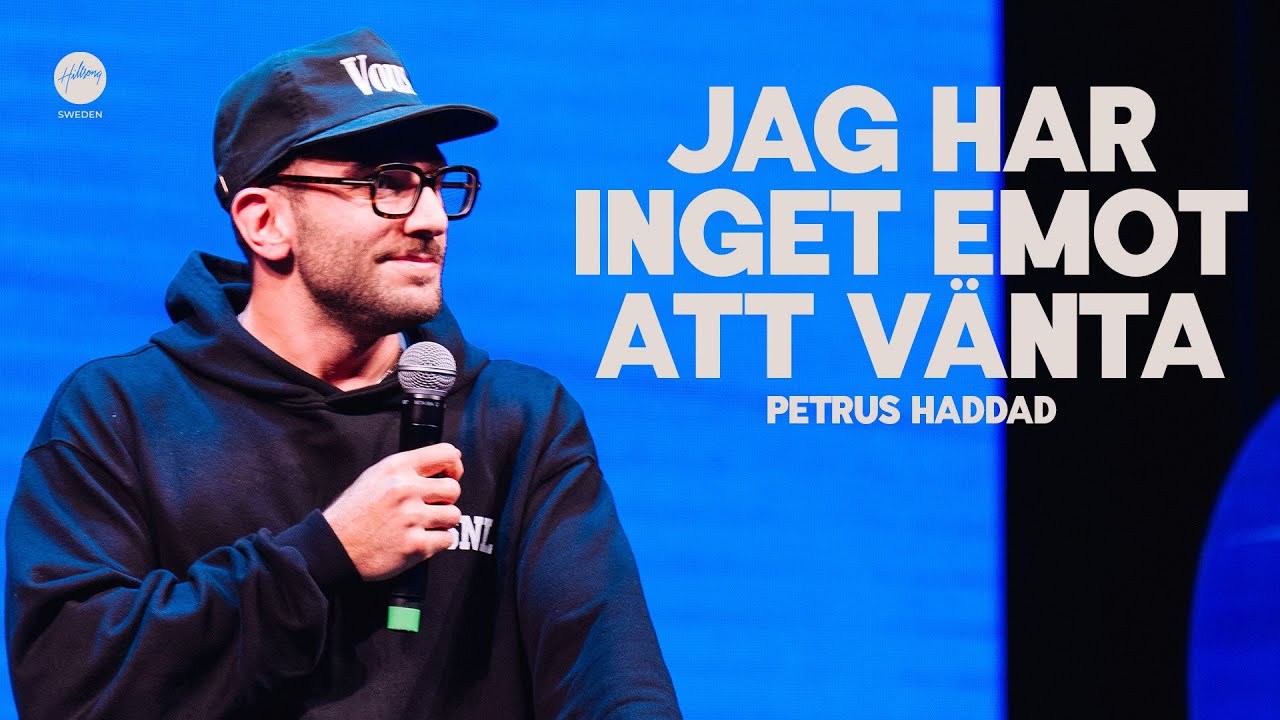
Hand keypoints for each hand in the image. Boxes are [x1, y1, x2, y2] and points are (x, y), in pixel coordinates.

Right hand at [322, 443, 463, 580]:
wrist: (333, 546)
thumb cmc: (355, 512)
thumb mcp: (376, 476)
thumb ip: (408, 468)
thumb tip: (449, 459)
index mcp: (396, 468)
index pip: (446, 453)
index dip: (455, 466)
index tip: (451, 476)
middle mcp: (405, 489)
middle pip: (454, 488)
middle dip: (446, 500)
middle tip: (430, 508)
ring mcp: (411, 518)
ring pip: (454, 515)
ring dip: (442, 522)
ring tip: (422, 525)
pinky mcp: (415, 545)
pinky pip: (447, 539)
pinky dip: (437, 542)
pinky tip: (419, 540)